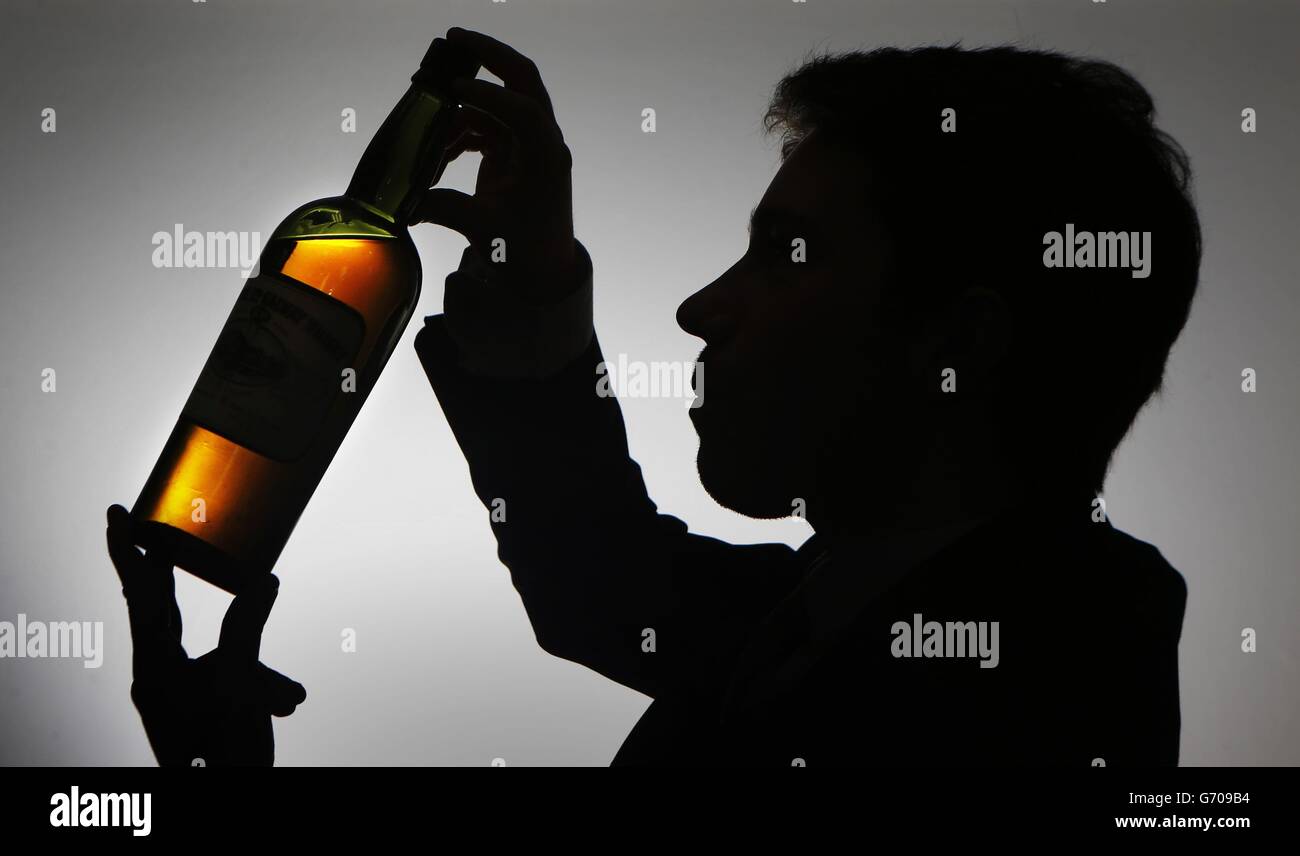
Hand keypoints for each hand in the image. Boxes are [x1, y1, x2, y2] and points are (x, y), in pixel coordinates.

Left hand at [105, 504, 304, 765]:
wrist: (230, 801)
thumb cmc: (223, 752)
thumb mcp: (240, 682)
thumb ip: (247, 628)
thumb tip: (264, 582)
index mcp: (154, 668)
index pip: (141, 597)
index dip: (130, 552)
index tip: (116, 515)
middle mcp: (156, 677)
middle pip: (156, 610)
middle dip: (156, 572)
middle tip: (143, 527)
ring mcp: (175, 694)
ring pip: (211, 650)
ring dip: (254, 669)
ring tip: (278, 698)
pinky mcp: (197, 706)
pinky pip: (228, 675)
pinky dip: (260, 682)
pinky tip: (285, 704)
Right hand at [412, 27, 578, 303]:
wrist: (543, 271)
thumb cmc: (523, 253)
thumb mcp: (483, 230)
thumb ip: (444, 208)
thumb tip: (404, 203)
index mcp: (546, 158)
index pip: (525, 112)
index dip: (491, 95)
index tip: (456, 87)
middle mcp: (544, 143)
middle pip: (523, 81)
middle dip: (490, 55)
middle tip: (454, 37)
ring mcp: (531, 145)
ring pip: (499, 103)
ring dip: (463, 105)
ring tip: (429, 116)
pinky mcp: (517, 153)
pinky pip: (488, 126)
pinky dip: (463, 130)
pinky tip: (439, 149)